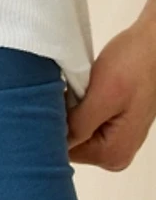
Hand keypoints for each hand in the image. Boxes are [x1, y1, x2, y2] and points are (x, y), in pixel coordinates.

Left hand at [66, 18, 155, 169]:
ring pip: (74, 132)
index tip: (56, 106)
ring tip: (81, 91)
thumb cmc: (134, 65)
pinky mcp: (113, 126)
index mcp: (113, 154)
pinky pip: (84, 123)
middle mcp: (115, 155)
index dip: (54, 129)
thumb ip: (78, 126)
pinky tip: (85, 92)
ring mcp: (115, 141)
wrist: (154, 44)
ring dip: (70, 112)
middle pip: (70, 145)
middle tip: (71, 94)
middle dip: (63, 120)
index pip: (65, 153)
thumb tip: (53, 143)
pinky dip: (78, 107)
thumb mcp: (102, 95)